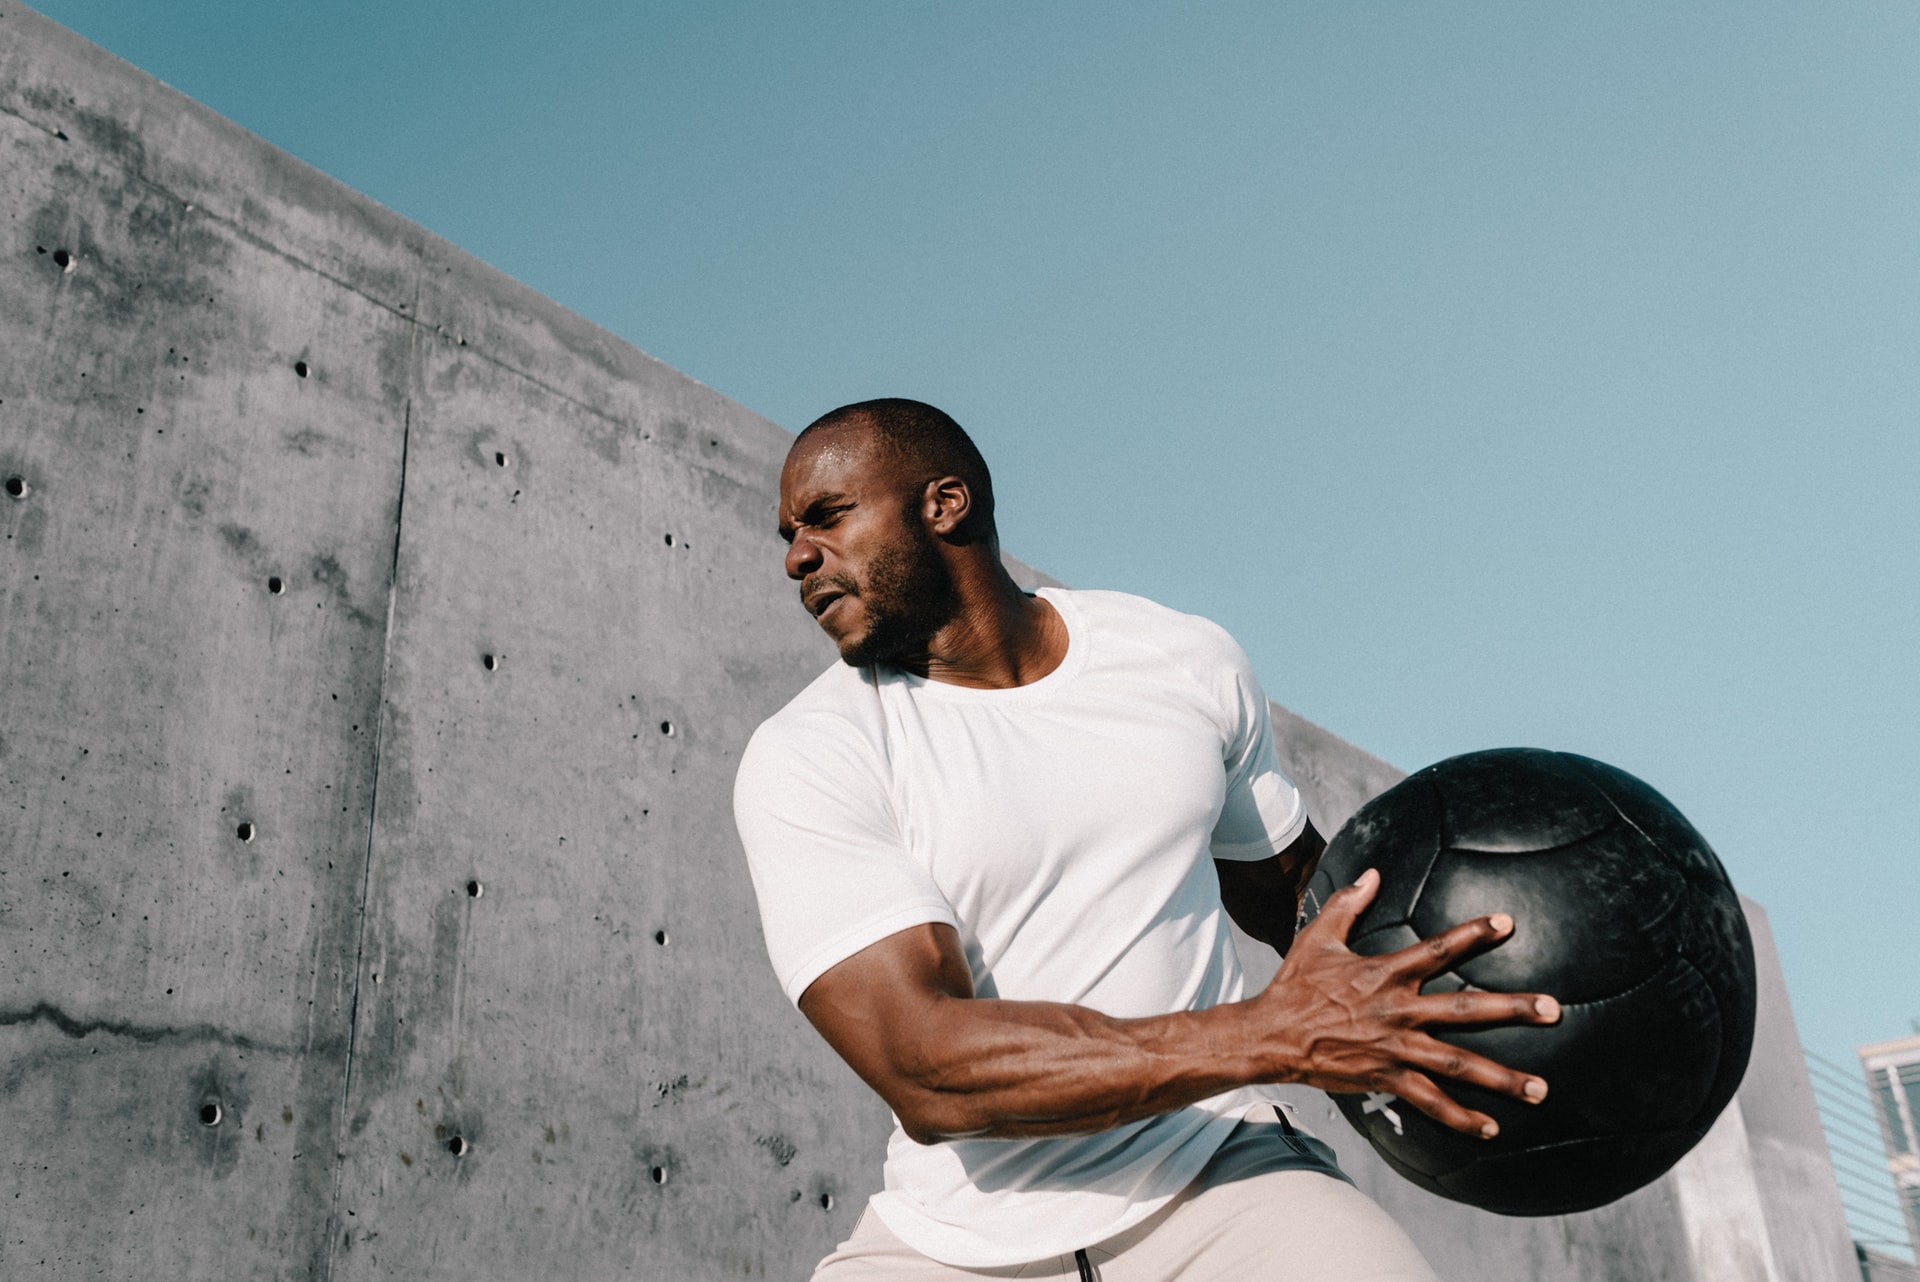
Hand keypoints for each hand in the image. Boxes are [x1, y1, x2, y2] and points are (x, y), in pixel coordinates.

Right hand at [1250, 868, 1560, 1137]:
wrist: (1271, 1035)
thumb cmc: (1295, 985)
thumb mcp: (1318, 937)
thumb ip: (1349, 903)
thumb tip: (1373, 873)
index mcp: (1385, 973)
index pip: (1438, 949)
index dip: (1473, 934)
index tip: (1507, 923)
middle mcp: (1398, 1011)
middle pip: (1464, 1010)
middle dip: (1512, 1009)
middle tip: (1552, 1009)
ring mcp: (1395, 1048)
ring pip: (1456, 1064)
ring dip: (1501, 1078)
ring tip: (1541, 1088)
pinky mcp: (1385, 1078)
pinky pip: (1429, 1101)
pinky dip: (1460, 1117)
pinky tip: (1491, 1128)